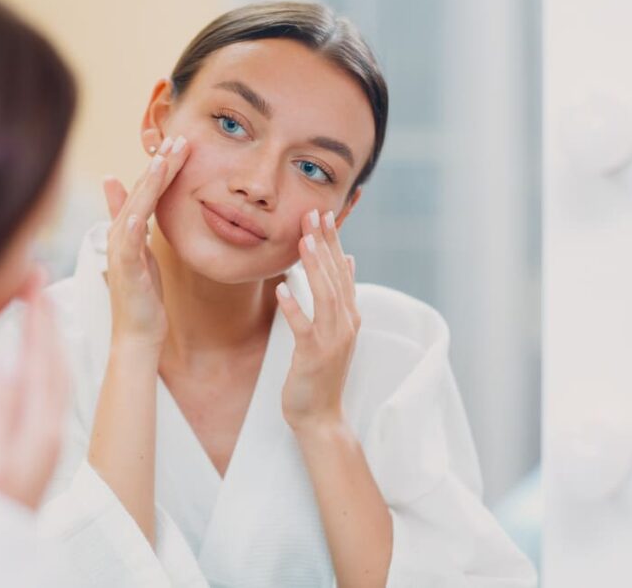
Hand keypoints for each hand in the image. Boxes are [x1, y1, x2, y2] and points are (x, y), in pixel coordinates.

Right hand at [0, 266, 69, 509]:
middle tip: (35, 279)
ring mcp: (44, 441)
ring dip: (45, 337)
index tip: (32, 278)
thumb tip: (10, 357)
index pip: (43, 358)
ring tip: (34, 307)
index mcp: (39, 430)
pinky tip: (29, 358)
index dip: (38, 315)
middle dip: (46, 317)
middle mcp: (49, 432)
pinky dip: (39, 363)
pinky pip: (45, 391)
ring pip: (52, 375)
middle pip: (53, 360)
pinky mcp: (34, 449)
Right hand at [101, 135, 189, 349]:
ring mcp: (119, 251)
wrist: (137, 333)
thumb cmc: (143, 295)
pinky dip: (131, 225)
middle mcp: (119, 234)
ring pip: (135, 209)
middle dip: (159, 165)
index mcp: (127, 228)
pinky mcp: (124, 270)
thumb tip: (126, 196)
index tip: (178, 143)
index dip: (160, 166)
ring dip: (149, 185)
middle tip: (177, 140)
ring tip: (163, 161)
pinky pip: (128, 244)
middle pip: (141, 192)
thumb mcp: (142, 252)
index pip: (145, 189)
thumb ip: (135, 222)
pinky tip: (140, 212)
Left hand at [277, 209, 360, 431]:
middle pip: (336, 276)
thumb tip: (348, 260)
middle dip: (326, 243)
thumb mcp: (335, 330)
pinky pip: (304, 327)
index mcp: (349, 316)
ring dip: (314, 267)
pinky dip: (294, 307)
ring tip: (303, 241)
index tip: (325, 213)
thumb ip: (340, 297)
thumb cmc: (322, 374)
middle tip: (314, 213)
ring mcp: (332, 340)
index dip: (334, 241)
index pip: (343, 270)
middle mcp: (345, 324)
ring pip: (325, 296)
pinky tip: (282, 289)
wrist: (321, 417)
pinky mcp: (314, 356)